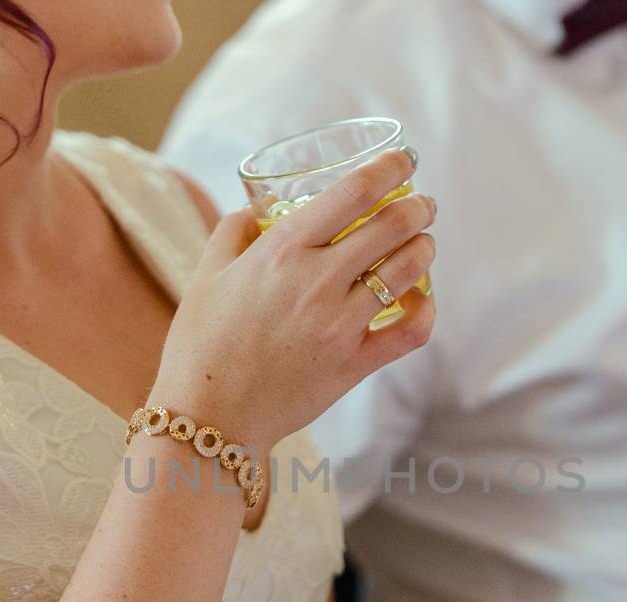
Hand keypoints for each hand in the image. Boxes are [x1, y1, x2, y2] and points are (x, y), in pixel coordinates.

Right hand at [151, 148, 437, 451]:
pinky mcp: (355, 364)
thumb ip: (231, 233)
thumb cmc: (200, 344)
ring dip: (424, 249)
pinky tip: (422, 301)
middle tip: (421, 204)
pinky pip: (411, 331)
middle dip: (417, 207)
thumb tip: (253, 209)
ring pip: (408, 271)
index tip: (405, 160)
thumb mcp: (206, 275)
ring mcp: (341, 324)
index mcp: (282, 250)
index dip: (390, 169)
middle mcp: (318, 281)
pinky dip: (426, 311)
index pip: (354, 193)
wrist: (209, 416)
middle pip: (392, 226)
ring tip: (423, 244)